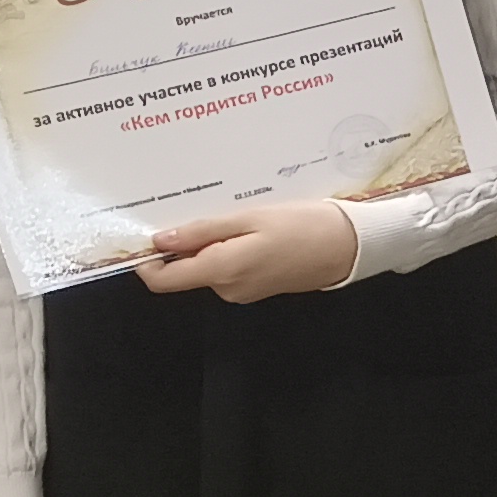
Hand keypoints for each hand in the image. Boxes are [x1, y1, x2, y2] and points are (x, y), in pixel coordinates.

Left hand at [137, 199, 359, 302]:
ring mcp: (243, 290)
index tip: (145, 233)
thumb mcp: (250, 218)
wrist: (350, 246)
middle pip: (186, 269)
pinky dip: (230, 247)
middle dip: (187, 241)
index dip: (146, 260)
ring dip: (213, 240)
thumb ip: (203, 231)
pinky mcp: (257, 286)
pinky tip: (253, 227)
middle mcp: (227, 288)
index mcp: (221, 271)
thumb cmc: (304, 226)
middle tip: (206, 206)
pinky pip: (229, 266)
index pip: (163, 280)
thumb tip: (160, 241)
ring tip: (238, 212)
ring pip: (209, 265)